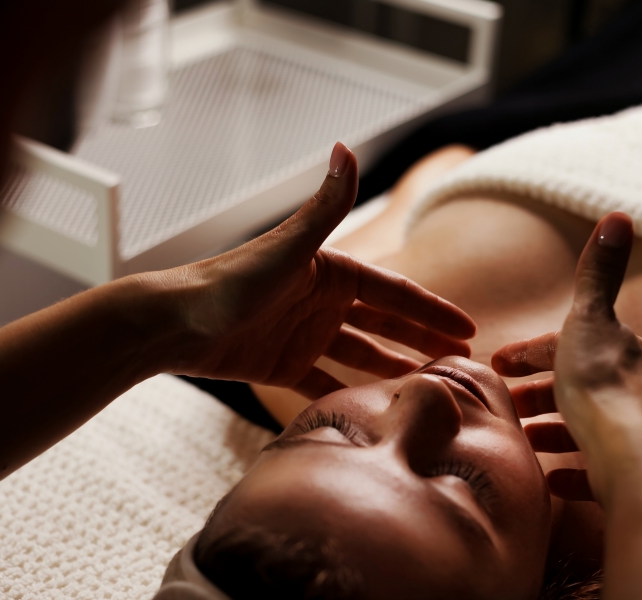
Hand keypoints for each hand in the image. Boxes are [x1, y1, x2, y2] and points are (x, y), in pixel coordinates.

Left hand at [151, 143, 475, 398]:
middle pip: (385, 325)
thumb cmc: (229, 282)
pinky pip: (325, 383)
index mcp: (331, 271)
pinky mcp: (282, 366)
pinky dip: (350, 395)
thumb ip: (325, 206)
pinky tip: (375, 411)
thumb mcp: (287, 247)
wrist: (173, 324)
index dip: (432, 311)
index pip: (395, 293)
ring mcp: (304, 334)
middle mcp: (322, 301)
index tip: (468, 330)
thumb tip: (347, 146)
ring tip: (429, 390)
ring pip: (361, 355)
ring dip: (394, 370)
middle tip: (462, 365)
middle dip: (424, 342)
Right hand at [492, 213, 641, 504]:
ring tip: (521, 438)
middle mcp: (630, 388)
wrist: (629, 456)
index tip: (497, 365)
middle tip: (505, 405)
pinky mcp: (625, 470)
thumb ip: (599, 272)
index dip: (531, 352)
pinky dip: (571, 470)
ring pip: (584, 426)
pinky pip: (594, 469)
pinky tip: (550, 477)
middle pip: (576, 385)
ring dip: (551, 429)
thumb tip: (620, 214)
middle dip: (539, 392)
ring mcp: (628, 431)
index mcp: (617, 351)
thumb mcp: (588, 318)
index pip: (568, 343)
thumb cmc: (600, 386)